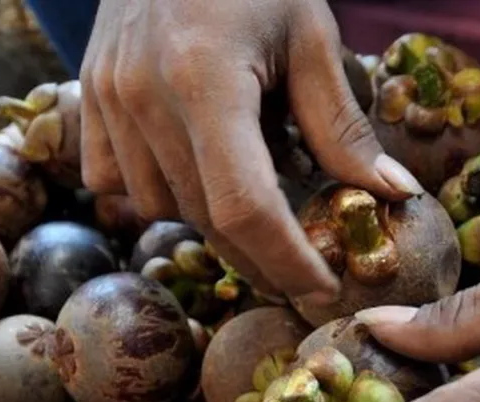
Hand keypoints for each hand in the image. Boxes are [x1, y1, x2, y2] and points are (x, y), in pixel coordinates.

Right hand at [79, 0, 423, 299]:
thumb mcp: (310, 34)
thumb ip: (341, 124)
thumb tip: (391, 195)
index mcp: (204, 78)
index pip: (244, 205)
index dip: (286, 260)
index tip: (322, 289)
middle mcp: (142, 96)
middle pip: (204, 215)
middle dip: (259, 255)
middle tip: (303, 272)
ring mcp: (106, 99)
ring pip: (159, 206)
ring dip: (209, 217)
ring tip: (252, 192)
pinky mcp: (88, 97)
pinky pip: (116, 182)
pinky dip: (158, 191)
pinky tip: (192, 167)